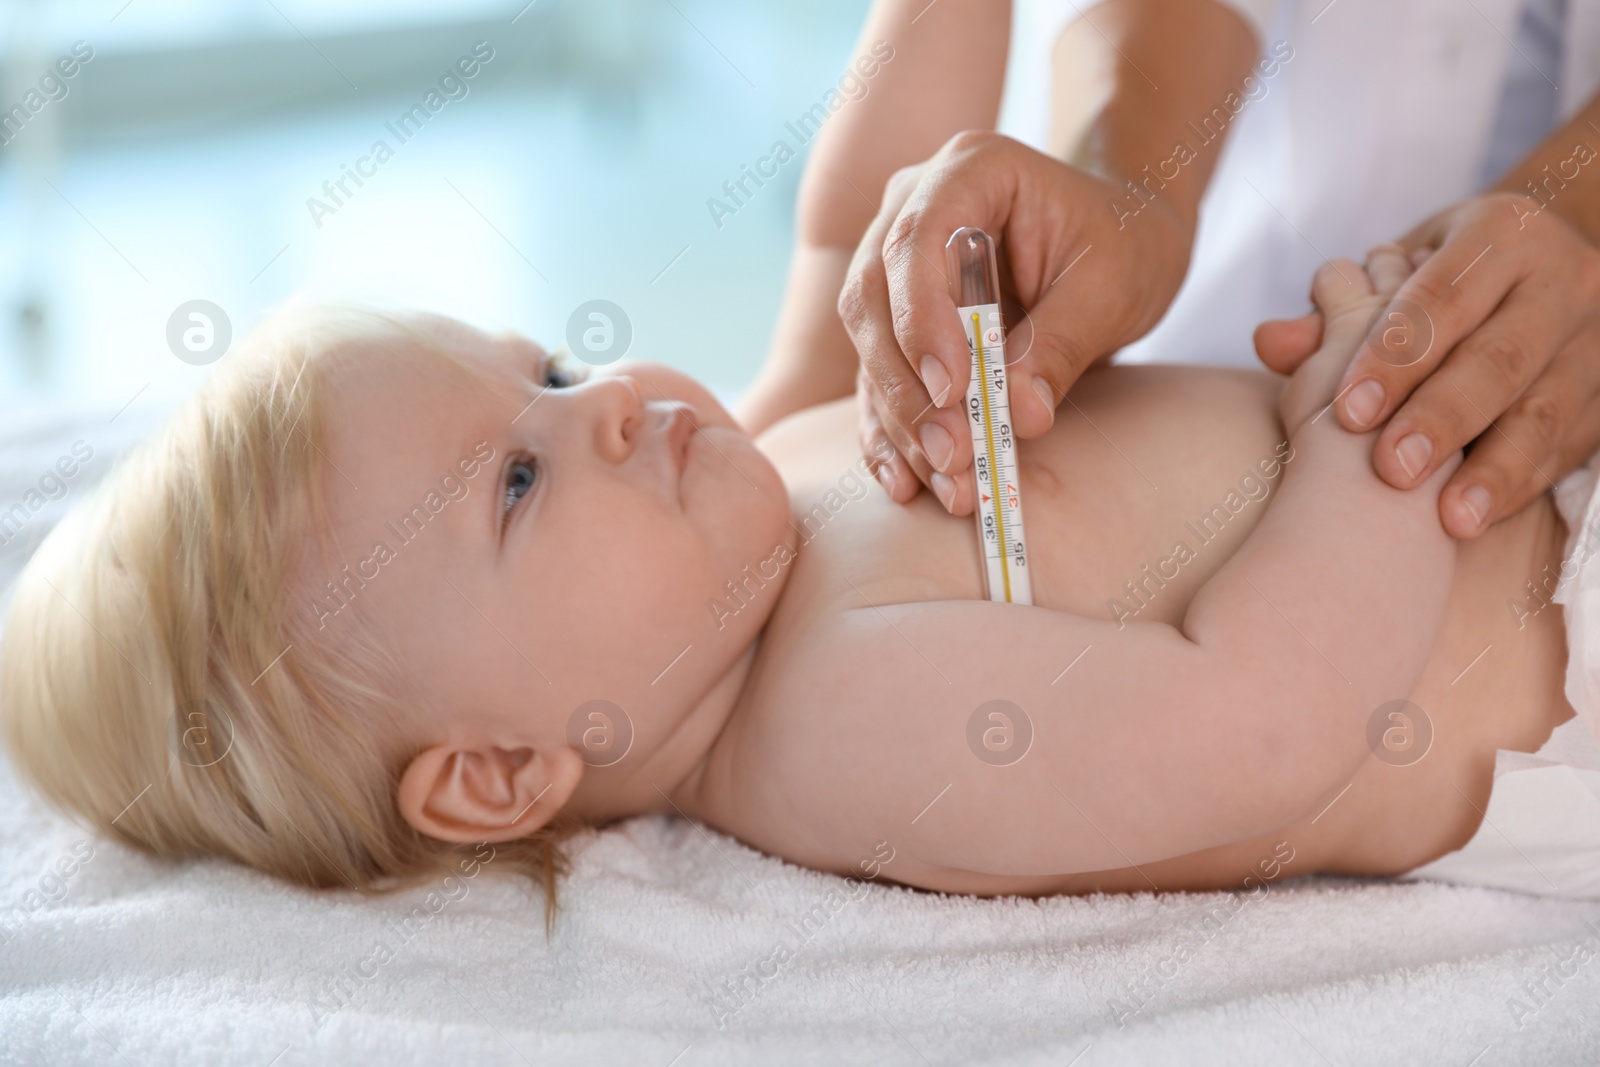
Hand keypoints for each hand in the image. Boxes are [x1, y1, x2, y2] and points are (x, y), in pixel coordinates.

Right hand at [840, 131, 1193, 514]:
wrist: (1122, 239)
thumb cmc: (1126, 243)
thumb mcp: (1114, 285)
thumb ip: (1062, 344)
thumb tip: (1018, 416)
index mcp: (969, 169)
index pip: (915, 241)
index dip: (922, 318)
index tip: (952, 390)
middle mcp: (914, 207)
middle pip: (874, 299)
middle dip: (909, 388)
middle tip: (953, 455)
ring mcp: (898, 265)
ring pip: (871, 348)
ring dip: (904, 423)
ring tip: (950, 484)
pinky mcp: (900, 321)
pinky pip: (880, 379)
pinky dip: (892, 433)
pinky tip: (906, 481)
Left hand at [1256, 192, 1599, 537]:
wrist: (1543, 271)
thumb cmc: (1444, 279)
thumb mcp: (1395, 275)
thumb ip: (1331, 316)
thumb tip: (1269, 343)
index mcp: (1503, 233)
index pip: (1442, 298)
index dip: (1394, 357)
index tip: (1348, 414)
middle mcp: (1564, 279)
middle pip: (1500, 356)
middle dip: (1443, 417)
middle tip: (1391, 470)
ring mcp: (1596, 338)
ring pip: (1548, 408)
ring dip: (1496, 467)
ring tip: (1449, 517)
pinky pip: (1572, 444)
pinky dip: (1523, 485)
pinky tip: (1479, 517)